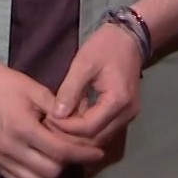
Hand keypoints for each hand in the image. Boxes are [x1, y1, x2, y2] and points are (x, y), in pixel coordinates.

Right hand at [0, 60, 103, 177]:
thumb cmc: (5, 83)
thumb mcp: (34, 90)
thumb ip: (58, 109)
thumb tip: (79, 125)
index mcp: (24, 128)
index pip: (60, 151)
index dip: (82, 154)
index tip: (97, 152)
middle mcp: (11, 148)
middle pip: (50, 171)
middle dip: (66, 163)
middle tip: (71, 149)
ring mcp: (1, 158)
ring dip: (50, 172)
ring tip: (53, 156)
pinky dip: (33, 177)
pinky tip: (37, 161)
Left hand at [49, 23, 142, 152]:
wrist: (129, 38)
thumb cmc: (105, 47)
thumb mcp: (83, 64)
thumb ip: (70, 90)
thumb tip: (56, 114)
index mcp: (118, 101)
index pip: (89, 127)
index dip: (67, 128)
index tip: (48, 120)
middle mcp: (127, 114)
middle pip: (96, 139)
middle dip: (71, 137)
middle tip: (49, 127)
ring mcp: (128, 116)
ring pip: (100, 138)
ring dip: (78, 136)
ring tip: (57, 126)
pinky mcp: (124, 114)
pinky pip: (104, 129)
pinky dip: (87, 129)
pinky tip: (71, 121)